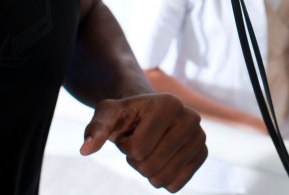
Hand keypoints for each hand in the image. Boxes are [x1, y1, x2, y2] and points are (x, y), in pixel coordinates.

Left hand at [80, 93, 207, 192]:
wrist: (147, 115)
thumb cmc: (125, 115)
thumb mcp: (107, 115)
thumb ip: (96, 129)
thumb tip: (86, 149)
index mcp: (169, 103)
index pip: (138, 149)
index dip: (125, 147)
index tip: (129, 132)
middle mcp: (191, 118)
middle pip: (150, 166)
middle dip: (136, 161)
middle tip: (138, 144)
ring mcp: (200, 137)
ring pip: (162, 179)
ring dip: (147, 171)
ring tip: (149, 150)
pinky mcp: (202, 155)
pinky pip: (175, 187)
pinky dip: (162, 179)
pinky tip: (161, 159)